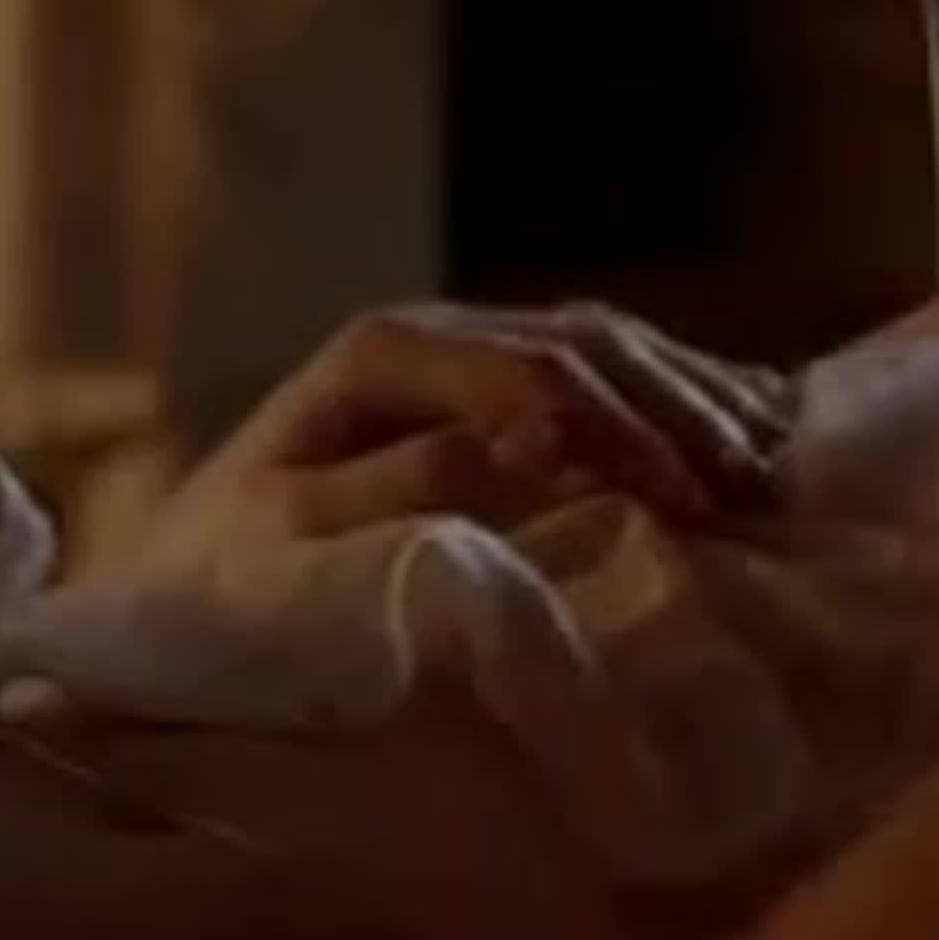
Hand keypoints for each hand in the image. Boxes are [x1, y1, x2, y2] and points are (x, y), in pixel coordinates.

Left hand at [129, 302, 791, 572]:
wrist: (169, 599)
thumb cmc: (225, 585)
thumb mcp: (298, 542)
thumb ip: (415, 484)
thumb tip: (542, 438)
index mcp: (381, 356)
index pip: (534, 371)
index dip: (621, 429)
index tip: (689, 503)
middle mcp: (429, 340)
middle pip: (585, 345)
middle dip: (678, 411)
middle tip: (757, 489)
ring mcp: (463, 363)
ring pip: (607, 348)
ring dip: (692, 401)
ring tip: (769, 470)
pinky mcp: (486, 399)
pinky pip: (603, 376)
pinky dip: (677, 402)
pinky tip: (742, 437)